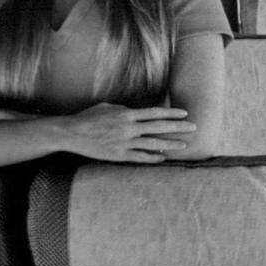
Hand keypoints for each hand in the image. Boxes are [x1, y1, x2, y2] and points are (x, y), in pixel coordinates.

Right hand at [59, 103, 194, 162]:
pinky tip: (163, 158)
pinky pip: (139, 157)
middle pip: (159, 127)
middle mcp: (128, 128)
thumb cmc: (88, 117)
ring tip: (184, 145)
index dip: (171, 114)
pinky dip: (152, 158)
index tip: (184, 114)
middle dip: (178, 128)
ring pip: (153, 144)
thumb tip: (137, 113)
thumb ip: (124, 110)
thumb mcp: (107, 107)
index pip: (155, 113)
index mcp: (126, 114)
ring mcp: (124, 143)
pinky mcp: (118, 155)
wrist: (71, 133)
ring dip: (170, 144)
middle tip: (194, 128)